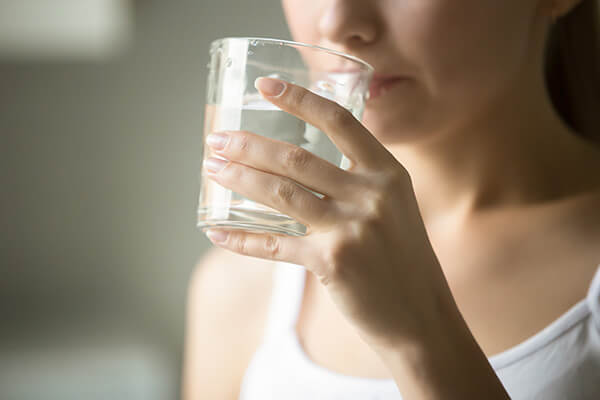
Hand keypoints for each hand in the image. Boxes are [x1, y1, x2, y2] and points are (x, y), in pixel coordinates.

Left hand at [202, 77, 456, 350]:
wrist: (421, 316)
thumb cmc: (401, 257)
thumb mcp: (395, 205)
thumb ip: (358, 179)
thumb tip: (301, 163)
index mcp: (388, 172)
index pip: (339, 121)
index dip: (299, 99)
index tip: (265, 86)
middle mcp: (372, 195)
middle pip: (297, 158)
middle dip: (250, 145)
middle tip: (217, 140)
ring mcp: (352, 229)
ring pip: (282, 193)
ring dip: (240, 178)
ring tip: (212, 169)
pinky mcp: (331, 262)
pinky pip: (275, 245)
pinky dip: (242, 238)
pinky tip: (216, 231)